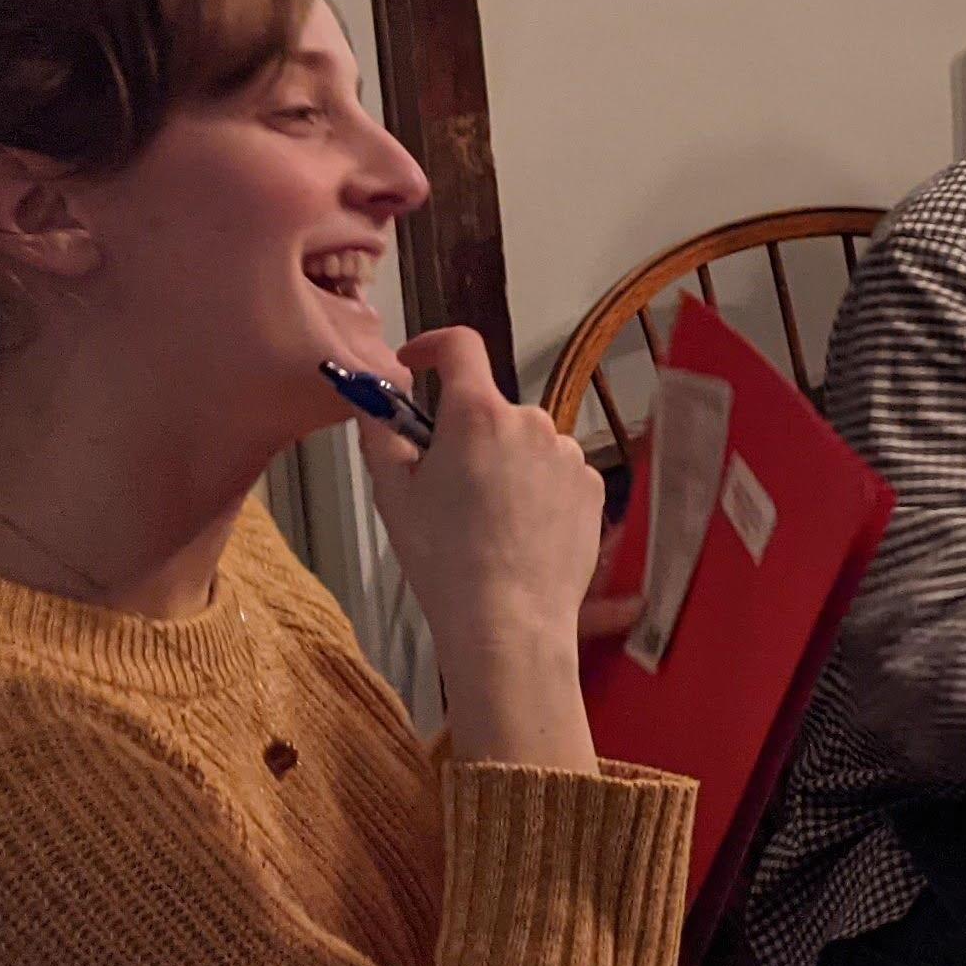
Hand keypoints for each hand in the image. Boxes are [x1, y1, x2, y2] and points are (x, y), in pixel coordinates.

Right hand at [358, 329, 605, 768]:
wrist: (508, 620)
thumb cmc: (445, 559)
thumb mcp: (393, 493)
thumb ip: (381, 433)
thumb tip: (373, 402)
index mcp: (479, 414)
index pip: (460, 346)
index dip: (433, 347)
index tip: (417, 363)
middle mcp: (532, 422)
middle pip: (490, 409)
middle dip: (467, 434)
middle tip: (446, 484)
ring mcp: (568, 454)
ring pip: (525, 444)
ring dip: (504, 465)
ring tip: (486, 522)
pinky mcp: (592, 487)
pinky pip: (555, 473)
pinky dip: (535, 490)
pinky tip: (519, 532)